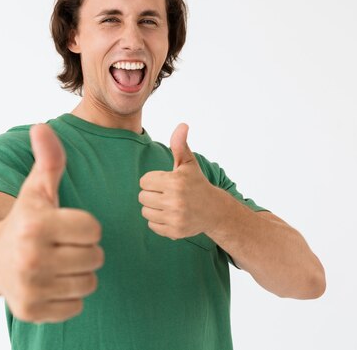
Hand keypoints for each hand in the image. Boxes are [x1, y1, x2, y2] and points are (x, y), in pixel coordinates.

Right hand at [0, 124, 103, 322]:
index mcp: (35, 225)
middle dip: (84, 249)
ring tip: (57, 263)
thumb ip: (48, 159)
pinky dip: (68, 296)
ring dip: (79, 273)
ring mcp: (30, 288)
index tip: (65, 224)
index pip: (94, 229)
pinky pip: (76, 306)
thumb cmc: (22, 219)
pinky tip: (50, 282)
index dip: (84, 225)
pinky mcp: (31, 312)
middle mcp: (30, 258)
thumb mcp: (35, 189)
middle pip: (95, 257)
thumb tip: (42, 127)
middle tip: (61, 245)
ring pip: (89, 283)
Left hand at [138, 123, 220, 239]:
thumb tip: (182, 125)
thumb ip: (180, 144)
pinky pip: (152, 225)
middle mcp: (175, 200)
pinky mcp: (174, 231)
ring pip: (145, 211)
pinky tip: (170, 215)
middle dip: (152, 194)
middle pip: (142, 197)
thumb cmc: (196, 183)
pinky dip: (158, 221)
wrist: (213, 210)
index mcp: (175, 182)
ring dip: (153, 207)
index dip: (152, 180)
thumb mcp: (188, 163)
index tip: (165, 181)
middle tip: (166, 193)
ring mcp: (175, 218)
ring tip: (167, 204)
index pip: (144, 181)